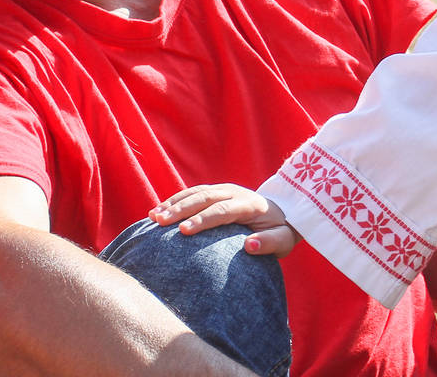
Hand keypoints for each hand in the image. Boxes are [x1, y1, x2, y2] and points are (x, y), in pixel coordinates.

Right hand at [150, 184, 298, 256]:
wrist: (282, 213)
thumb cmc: (279, 232)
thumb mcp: (283, 240)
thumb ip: (269, 243)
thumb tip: (250, 246)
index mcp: (251, 205)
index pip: (224, 210)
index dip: (203, 219)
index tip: (184, 231)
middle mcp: (236, 193)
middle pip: (206, 198)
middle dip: (182, 209)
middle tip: (160, 222)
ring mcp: (224, 190)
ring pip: (197, 193)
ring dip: (174, 203)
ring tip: (153, 217)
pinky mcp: (216, 192)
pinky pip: (193, 193)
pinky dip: (175, 200)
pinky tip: (158, 211)